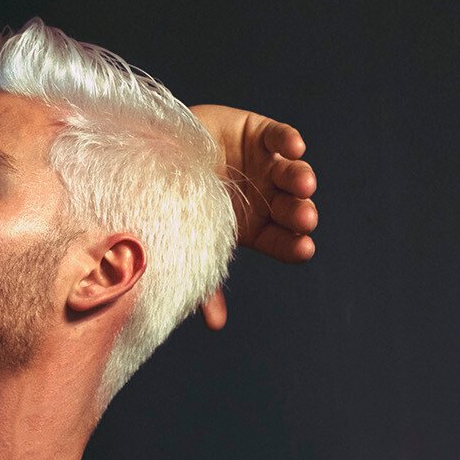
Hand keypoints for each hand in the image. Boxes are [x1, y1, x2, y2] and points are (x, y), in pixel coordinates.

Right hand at [190, 104, 318, 329]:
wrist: (155, 160)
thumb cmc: (176, 207)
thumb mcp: (192, 247)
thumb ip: (207, 282)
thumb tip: (215, 326)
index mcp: (256, 229)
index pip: (283, 241)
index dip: (295, 245)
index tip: (304, 249)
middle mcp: (267, 198)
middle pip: (292, 208)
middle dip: (301, 213)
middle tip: (305, 218)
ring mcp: (266, 165)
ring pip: (293, 172)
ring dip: (300, 178)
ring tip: (304, 184)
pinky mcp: (259, 133)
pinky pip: (280, 136)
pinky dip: (289, 141)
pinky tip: (295, 148)